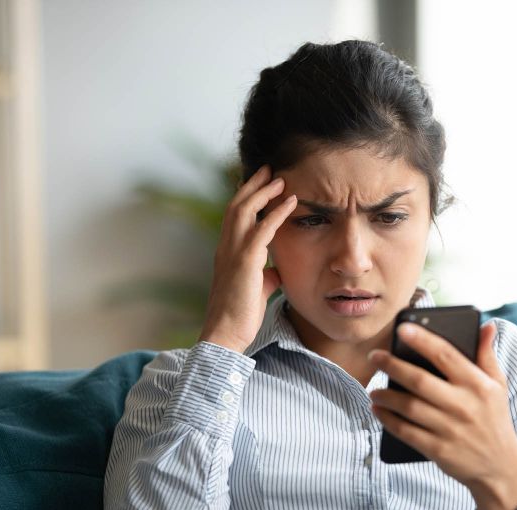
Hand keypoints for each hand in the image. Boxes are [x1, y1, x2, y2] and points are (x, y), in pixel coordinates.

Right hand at [198, 164, 296, 352]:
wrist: (226, 333)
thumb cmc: (240, 314)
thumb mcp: (256, 289)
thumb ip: (265, 275)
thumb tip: (276, 270)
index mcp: (226, 252)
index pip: (233, 216)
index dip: (245, 196)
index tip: (258, 182)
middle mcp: (226, 247)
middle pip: (236, 205)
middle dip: (252, 185)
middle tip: (268, 169)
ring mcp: (233, 253)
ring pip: (244, 211)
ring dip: (263, 192)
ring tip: (280, 179)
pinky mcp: (246, 262)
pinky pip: (262, 230)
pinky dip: (277, 212)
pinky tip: (290, 202)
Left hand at [368, 321, 516, 509]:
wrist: (501, 467)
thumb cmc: (494, 418)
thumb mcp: (498, 385)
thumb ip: (486, 354)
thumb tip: (486, 325)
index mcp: (478, 385)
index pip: (446, 355)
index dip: (423, 340)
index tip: (402, 328)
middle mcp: (464, 406)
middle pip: (420, 380)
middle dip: (393, 366)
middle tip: (374, 356)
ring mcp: (451, 429)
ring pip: (409, 407)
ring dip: (386, 396)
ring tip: (373, 389)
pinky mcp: (439, 450)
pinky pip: (406, 432)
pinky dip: (388, 420)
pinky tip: (377, 410)